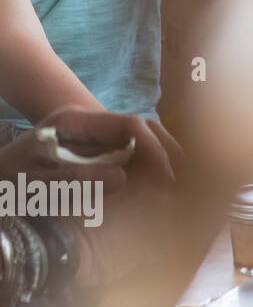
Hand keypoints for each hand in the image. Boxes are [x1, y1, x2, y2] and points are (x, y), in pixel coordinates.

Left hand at [0, 107, 181, 188]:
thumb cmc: (10, 182)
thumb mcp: (36, 181)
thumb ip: (76, 178)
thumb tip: (125, 179)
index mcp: (76, 122)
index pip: (130, 125)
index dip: (154, 150)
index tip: (165, 178)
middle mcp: (91, 123)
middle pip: (144, 128)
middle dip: (167, 153)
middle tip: (180, 182)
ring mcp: (96, 135)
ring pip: (144, 138)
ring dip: (164, 158)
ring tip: (178, 183)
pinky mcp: (97, 150)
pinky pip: (133, 152)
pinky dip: (151, 166)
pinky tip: (160, 185)